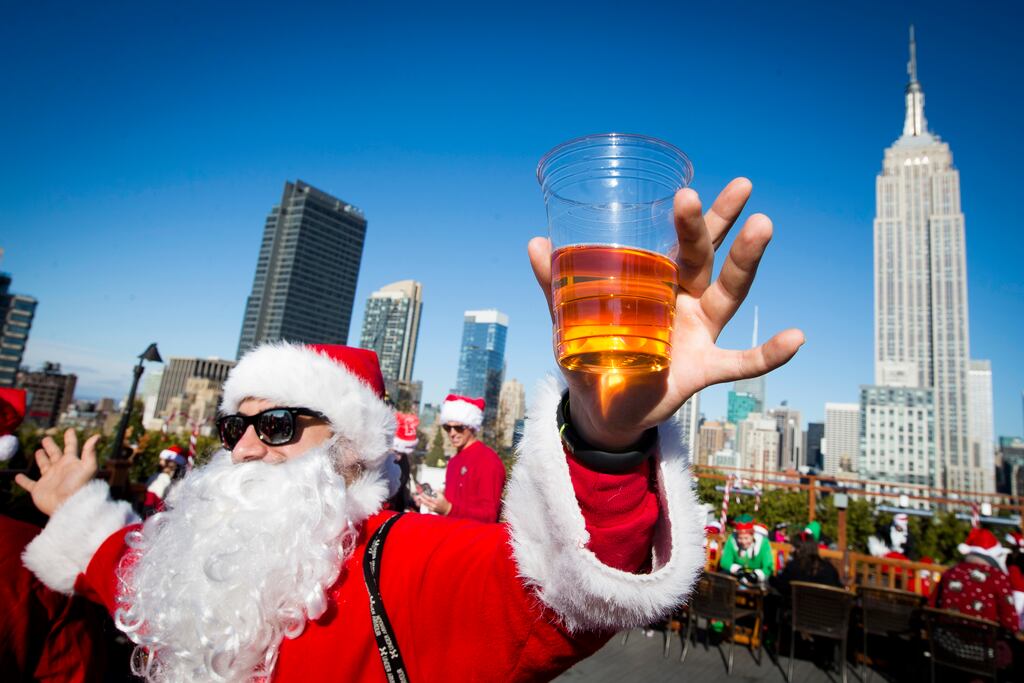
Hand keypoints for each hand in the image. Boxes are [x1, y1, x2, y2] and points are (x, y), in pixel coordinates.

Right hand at [14, 429, 98, 516]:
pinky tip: (17, 477)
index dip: (70, 438)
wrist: (69, 506)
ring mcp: (50, 479)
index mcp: (72, 462)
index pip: (71, 447)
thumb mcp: (88, 467)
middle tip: (46, 438)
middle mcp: (61, 469)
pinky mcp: (39, 490)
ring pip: (44, 466)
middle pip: (55, 454)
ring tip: (38, 451)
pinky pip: (29, 484)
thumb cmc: (80, 486)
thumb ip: (90, 451)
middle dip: (51, 446)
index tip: (69, 430)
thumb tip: (97, 436)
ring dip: (41, 459)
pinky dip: (23, 481)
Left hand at [418, 490, 451, 515]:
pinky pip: (427, 507)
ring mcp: (432, 508)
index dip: (424, 495)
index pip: (428, 498)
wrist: (446, 509)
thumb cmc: (444, 502)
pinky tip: (423, 502)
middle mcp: (433, 505)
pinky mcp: (432, 510)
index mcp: (436, 501)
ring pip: (425, 505)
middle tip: (419, 495)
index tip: (421, 493)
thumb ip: (437, 491)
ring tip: (419, 498)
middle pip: (425, 502)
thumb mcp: (442, 496)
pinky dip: (425, 504)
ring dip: (422, 501)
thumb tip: (433, 489)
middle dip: (421, 498)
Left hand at [529, 178, 804, 448]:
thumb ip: (556, 285)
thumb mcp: (571, 319)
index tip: (691, 187)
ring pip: (729, 294)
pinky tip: (797, 336)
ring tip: (764, 226)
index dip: (689, 217)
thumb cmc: (594, 354)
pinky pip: (742, 362)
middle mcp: (686, 302)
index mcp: (659, 283)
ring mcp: (700, 334)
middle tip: (740, 188)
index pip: (678, 242)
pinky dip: (768, 353)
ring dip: (746, 262)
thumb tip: (534, 243)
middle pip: (707, 257)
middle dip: (718, 223)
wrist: (606, 406)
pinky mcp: (704, 369)